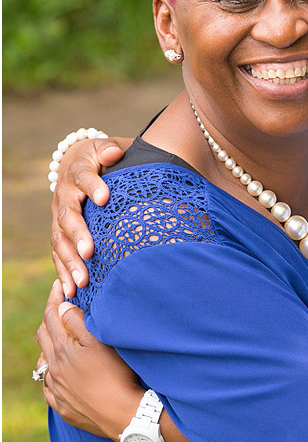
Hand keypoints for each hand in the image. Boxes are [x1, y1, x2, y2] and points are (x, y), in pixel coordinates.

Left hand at [36, 280, 142, 437]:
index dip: (54, 298)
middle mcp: (54, 369)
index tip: (59, 286)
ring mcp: (57, 390)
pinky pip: (49, 389)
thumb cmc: (117, 375)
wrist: (125, 416)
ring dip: (49, 349)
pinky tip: (60, 376)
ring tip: (59, 342)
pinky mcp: (63, 408)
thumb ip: (78, 322)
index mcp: (63, 349)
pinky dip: (52, 377)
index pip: (52, 316)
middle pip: (43, 337)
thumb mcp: (101, 342)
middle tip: (60, 310)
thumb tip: (62, 307)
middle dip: (50, 319)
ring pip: (44, 364)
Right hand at [51, 135, 129, 296]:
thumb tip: (115, 152)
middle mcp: (65, 196)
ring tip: (82, 282)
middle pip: (68, 216)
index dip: (93, 186)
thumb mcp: (107, 149)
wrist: (79, 164)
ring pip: (60, 240)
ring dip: (70, 262)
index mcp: (78, 172)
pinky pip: (58, 254)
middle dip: (78, 235)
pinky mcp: (60, 233)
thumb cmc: (102, 159)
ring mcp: (59, 217)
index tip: (105, 197)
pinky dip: (64, 273)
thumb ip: (110, 151)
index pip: (84, 177)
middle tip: (89, 252)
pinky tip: (71, 292)